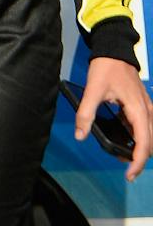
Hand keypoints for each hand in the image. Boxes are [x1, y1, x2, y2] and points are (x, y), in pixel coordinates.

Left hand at [78, 56, 152, 179]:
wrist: (114, 50)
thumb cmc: (106, 69)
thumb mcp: (93, 91)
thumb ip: (86, 113)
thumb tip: (81, 135)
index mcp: (138, 111)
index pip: (144, 144)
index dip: (137, 162)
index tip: (129, 175)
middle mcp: (147, 112)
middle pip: (149, 143)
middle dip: (138, 158)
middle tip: (124, 169)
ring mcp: (146, 108)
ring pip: (148, 135)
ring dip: (137, 147)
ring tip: (120, 154)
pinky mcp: (141, 105)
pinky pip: (142, 126)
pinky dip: (135, 136)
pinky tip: (122, 137)